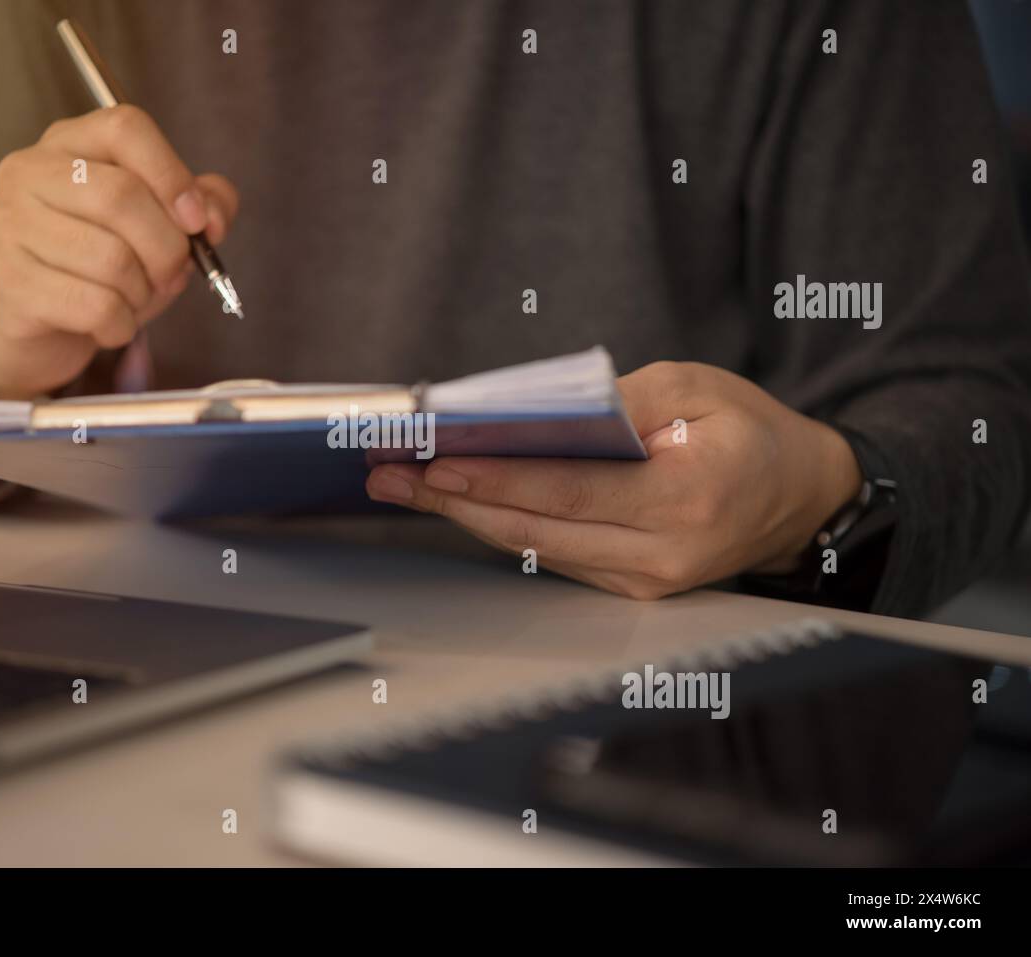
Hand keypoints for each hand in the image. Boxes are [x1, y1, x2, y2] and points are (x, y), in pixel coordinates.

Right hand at [0, 104, 238, 398]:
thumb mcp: (156, 229)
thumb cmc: (98, 270)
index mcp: (69, 144)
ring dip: (143, 293)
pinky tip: (111, 324)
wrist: (35, 330)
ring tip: (134, 299)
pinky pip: (94, 305)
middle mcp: (29, 173)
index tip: (197, 221)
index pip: (126, 128)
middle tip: (171, 274)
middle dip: (167, 248)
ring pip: (111, 258)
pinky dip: (120, 325)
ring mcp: (11, 225)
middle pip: (123, 195)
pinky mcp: (10, 282)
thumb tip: (212, 213)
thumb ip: (199, 205)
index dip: (173, 175)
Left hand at [365, 361, 863, 599]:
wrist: (799, 498)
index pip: (568, 492)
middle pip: (535, 530)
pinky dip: (502, 524)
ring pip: (534, 548)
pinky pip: (553, 554)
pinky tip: (460, 499)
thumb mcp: (696, 389)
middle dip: (454, 500)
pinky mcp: (630, 587)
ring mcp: (643, 581)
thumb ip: (620, 403)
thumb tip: (535, 415)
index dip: (495, 477)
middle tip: (388, 475)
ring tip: (405, 483)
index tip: (433, 460)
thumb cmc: (749, 433)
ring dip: (466, 514)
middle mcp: (661, 556)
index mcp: (684, 500)